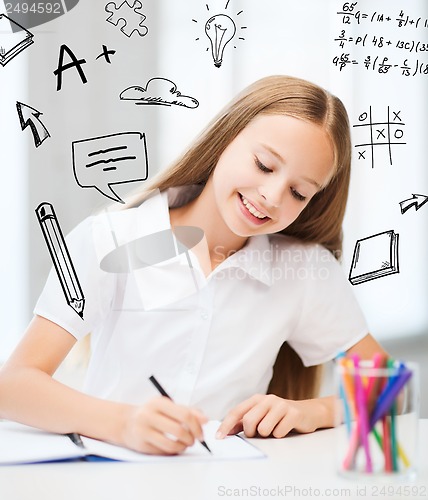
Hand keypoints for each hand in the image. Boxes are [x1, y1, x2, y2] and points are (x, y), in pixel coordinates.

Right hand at [121, 397, 207, 454]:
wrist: (127, 422)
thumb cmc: (153, 413)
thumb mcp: (169, 406)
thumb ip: (188, 411)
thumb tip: (204, 420)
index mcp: (158, 402)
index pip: (184, 415)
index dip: (197, 426)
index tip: (201, 433)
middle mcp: (149, 415)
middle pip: (179, 430)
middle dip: (191, 438)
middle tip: (194, 440)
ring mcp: (144, 431)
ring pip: (171, 445)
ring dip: (183, 447)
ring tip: (184, 444)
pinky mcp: (141, 445)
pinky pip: (163, 452)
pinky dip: (173, 452)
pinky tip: (173, 447)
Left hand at [216, 394, 330, 438]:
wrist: (308, 412)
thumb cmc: (280, 417)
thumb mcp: (262, 416)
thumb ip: (245, 422)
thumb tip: (226, 431)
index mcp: (257, 399)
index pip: (237, 412)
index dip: (226, 425)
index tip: (219, 437)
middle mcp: (268, 399)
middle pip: (249, 421)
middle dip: (251, 433)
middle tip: (259, 434)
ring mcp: (281, 405)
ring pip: (263, 429)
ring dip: (267, 435)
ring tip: (274, 430)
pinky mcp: (293, 413)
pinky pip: (279, 432)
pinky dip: (280, 435)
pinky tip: (285, 429)